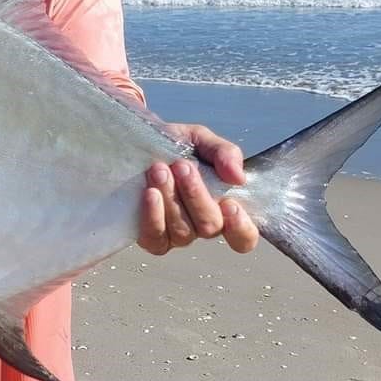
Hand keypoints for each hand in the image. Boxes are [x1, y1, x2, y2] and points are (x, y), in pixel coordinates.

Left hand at [138, 123, 258, 256]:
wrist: (136, 143)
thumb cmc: (175, 146)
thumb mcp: (202, 140)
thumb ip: (225, 153)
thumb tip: (238, 177)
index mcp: (223, 208)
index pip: (244, 236)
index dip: (240, 227)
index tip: (229, 204)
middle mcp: (202, 226)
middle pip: (210, 227)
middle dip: (196, 195)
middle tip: (181, 165)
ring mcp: (176, 235)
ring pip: (182, 232)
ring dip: (171, 198)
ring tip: (159, 170)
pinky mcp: (151, 238)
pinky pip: (155, 239)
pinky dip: (153, 216)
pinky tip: (150, 194)